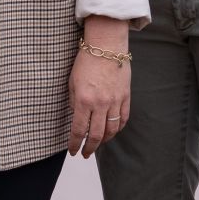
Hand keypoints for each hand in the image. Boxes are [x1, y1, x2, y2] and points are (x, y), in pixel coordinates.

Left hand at [70, 17, 131, 155]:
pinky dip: (118, 128)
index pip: (79, 130)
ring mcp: (115, 101)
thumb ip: (74, 102)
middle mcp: (100, 104)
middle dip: (89, 147)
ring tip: (98, 144)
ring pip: (111, 130)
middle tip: (85, 153)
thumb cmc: (86, 60)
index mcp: (84, 100)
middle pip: (96, 135)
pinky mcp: (125, 96)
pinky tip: (112, 131)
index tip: (72, 151)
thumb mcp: (72, 82)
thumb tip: (77, 118)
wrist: (107, 45)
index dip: (75, 144)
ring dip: (104, 140)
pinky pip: (123, 118)